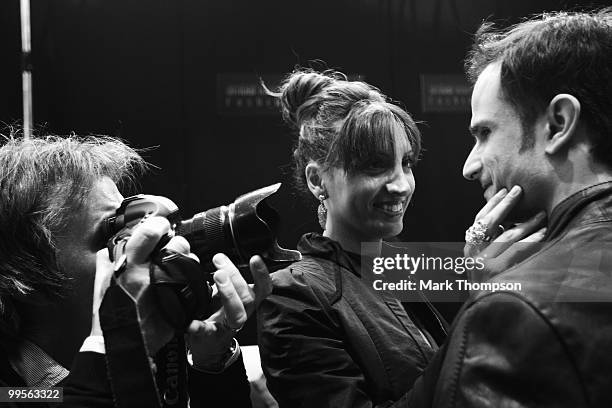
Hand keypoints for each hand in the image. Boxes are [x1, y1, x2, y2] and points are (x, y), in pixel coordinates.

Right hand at [90, 216, 195, 354]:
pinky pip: (193, 282)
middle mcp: (150, 275)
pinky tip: (183, 283)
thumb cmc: (109, 315)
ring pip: (189, 262)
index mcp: (129, 267)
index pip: (148, 233)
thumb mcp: (102, 285)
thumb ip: (105, 264)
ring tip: (178, 269)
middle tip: (175, 249)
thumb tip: (106, 250)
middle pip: (177, 246)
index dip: (158, 224)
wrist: (121, 344)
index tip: (161, 225)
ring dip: (188, 261)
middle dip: (180, 244)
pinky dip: (191, 279)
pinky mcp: (179, 302)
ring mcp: (167, 288)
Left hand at [186, 253, 271, 370]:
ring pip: (237, 313)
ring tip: (216, 276)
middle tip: (220, 262)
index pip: (262, 288)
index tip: (255, 258)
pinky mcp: (211, 337)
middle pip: (247, 296)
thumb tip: (211, 252)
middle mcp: (242, 313)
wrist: (207, 345)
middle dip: (235, 277)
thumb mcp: (222, 292)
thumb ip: (221, 274)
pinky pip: (207, 331)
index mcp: (246, 301)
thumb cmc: (216, 314)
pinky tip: (191, 321)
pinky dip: (199, 325)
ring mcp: (227, 325)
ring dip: (229, 293)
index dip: (262, 275)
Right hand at [465, 186, 546, 278]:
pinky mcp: (498, 273)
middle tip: (519, 190)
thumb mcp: (480, 263)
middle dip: (505, 204)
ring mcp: (484, 264)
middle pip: (489, 222)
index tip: (504, 191)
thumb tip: (505, 221)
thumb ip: (488, 244)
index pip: (478, 220)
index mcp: (468, 249)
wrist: (483, 314)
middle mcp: (472, 254)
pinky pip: (518, 251)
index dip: (492, 204)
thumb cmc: (486, 286)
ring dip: (526, 222)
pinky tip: (543, 233)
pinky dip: (532, 240)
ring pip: (507, 235)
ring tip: (540, 214)